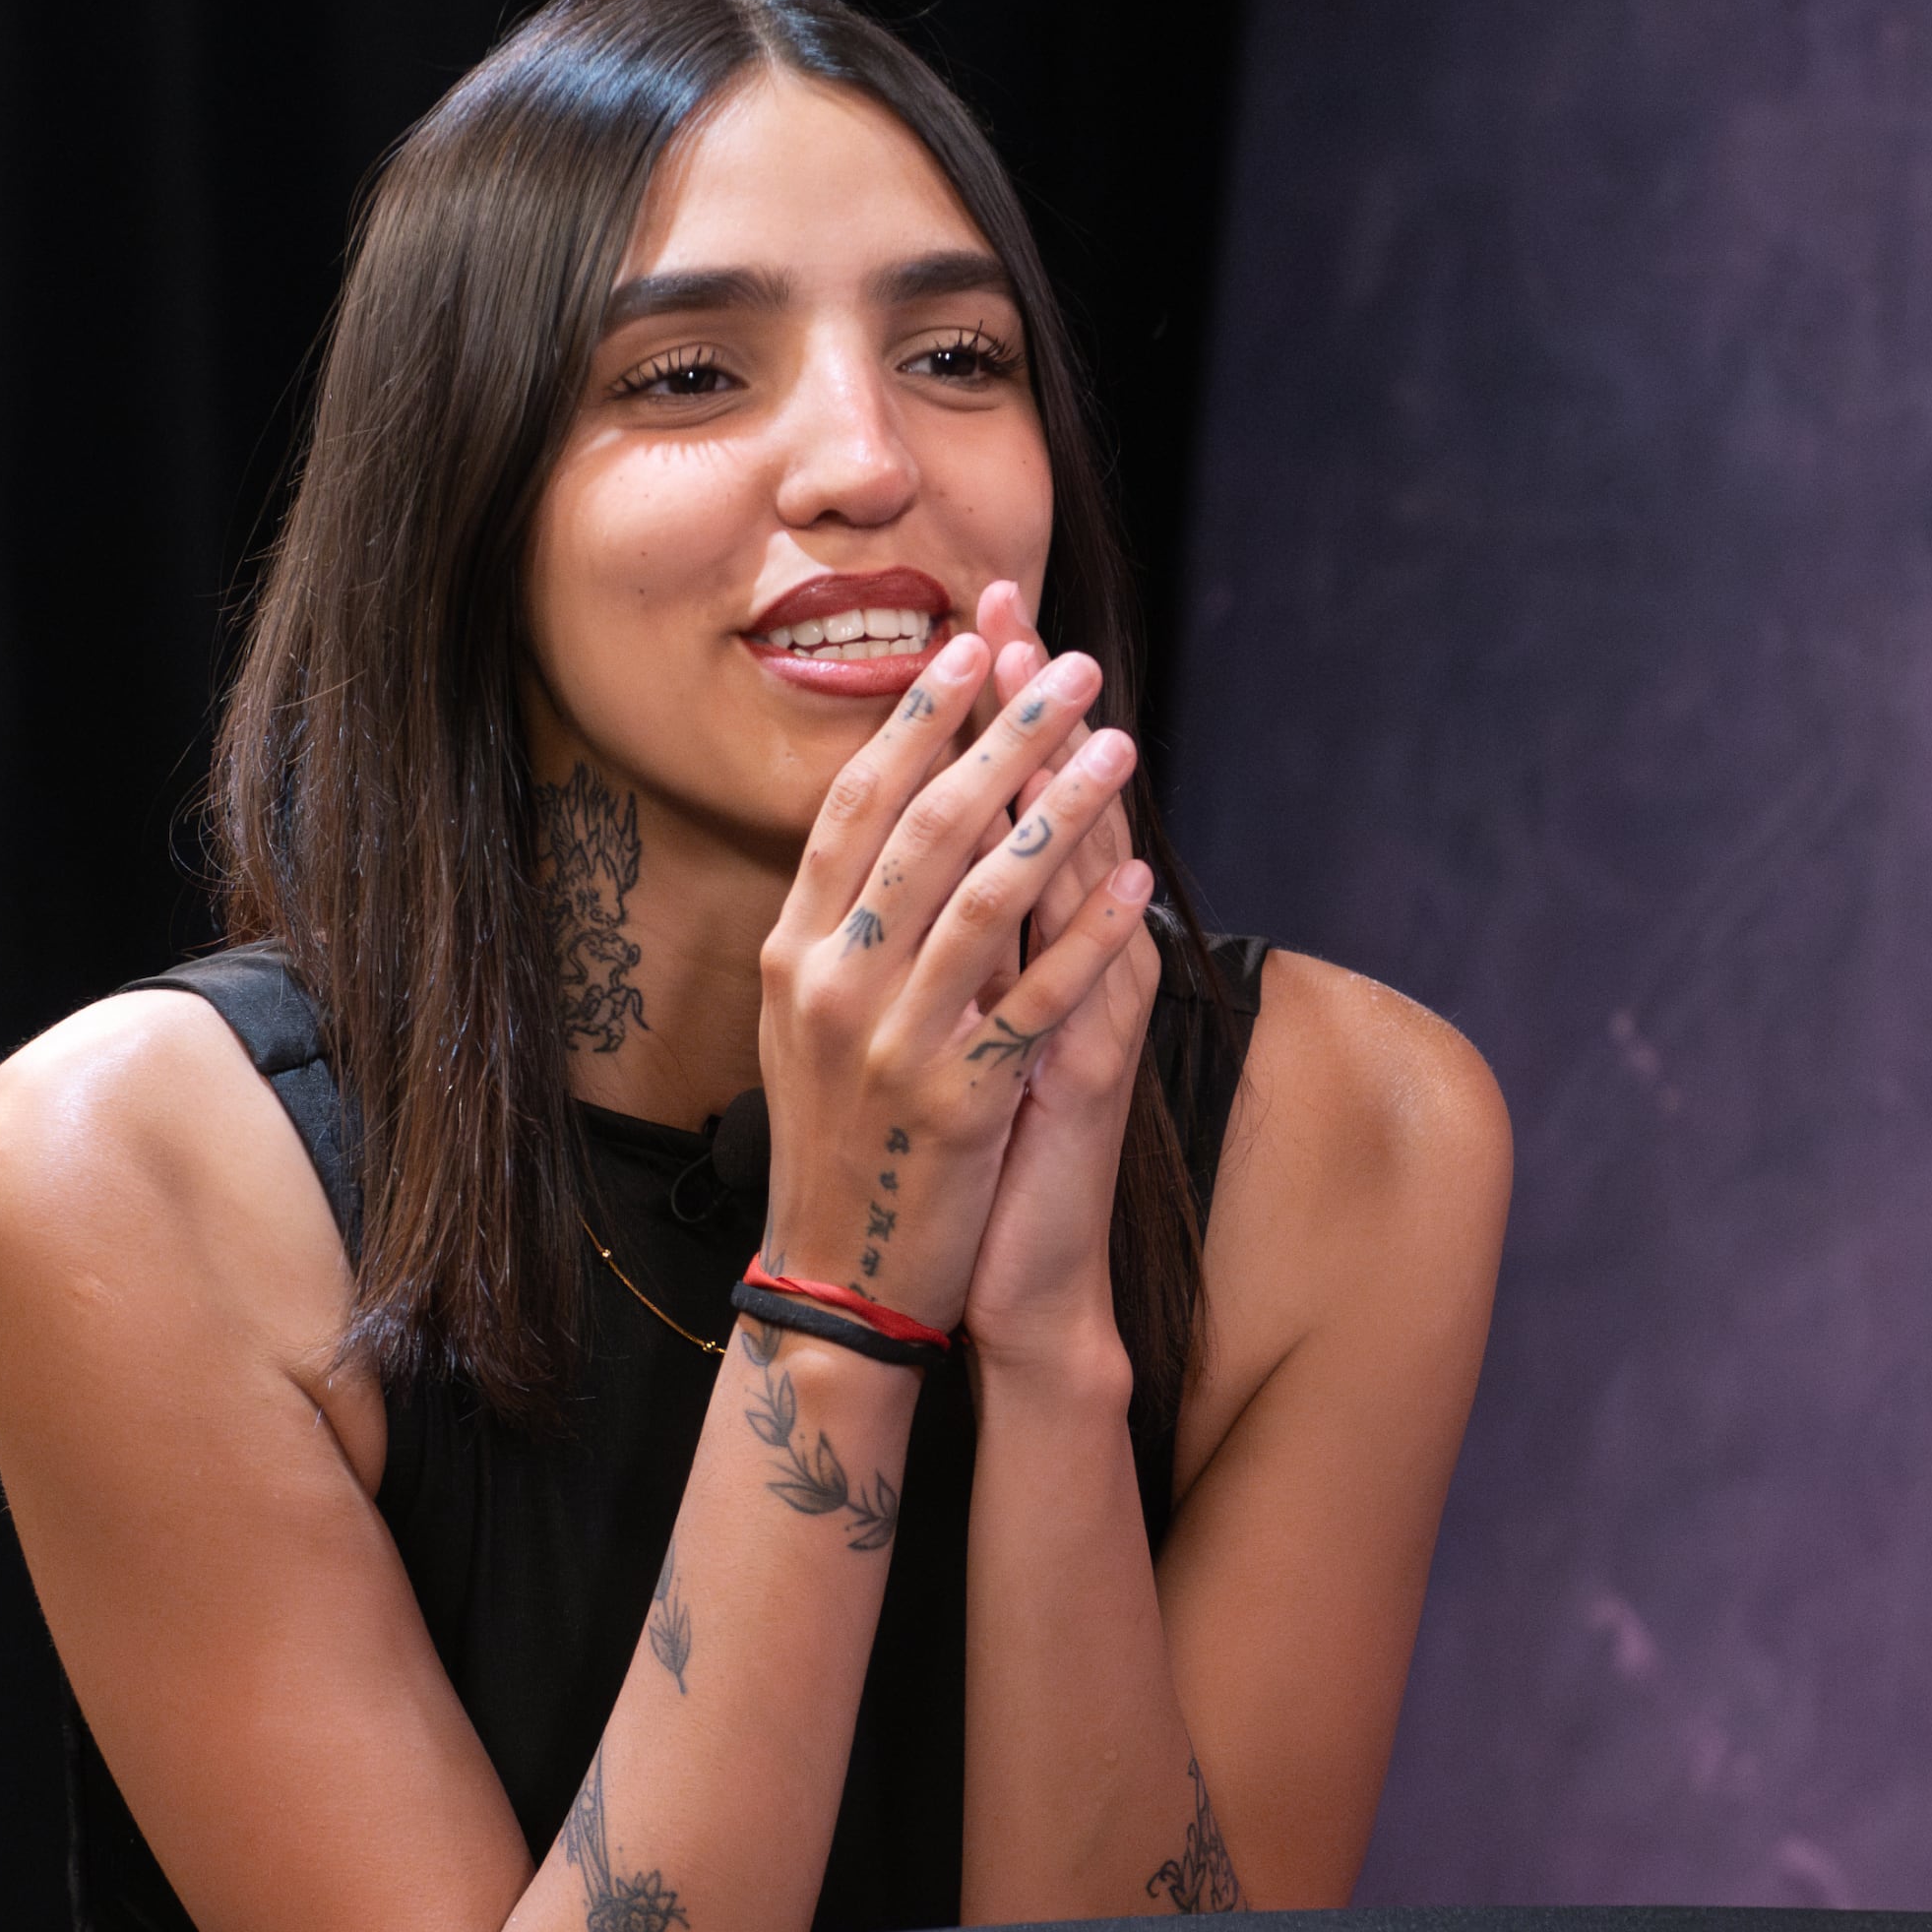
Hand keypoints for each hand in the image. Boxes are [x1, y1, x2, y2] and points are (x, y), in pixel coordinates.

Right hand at [759, 601, 1155, 1334]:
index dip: (917, 723)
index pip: (855, 807)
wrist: (839, 1280)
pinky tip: (1138, 881)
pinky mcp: (957, 1104)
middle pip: (925, 827)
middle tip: (1068, 667)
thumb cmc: (837, 1140)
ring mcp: (892, 1044)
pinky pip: (1039, 1001)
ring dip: (1060, 809)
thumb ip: (842, 926)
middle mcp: (831, 986)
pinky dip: (1093, 935)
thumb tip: (892, 813)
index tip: (972, 651)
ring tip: (1118, 746)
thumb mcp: (806, 1024)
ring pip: (986, 898)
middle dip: (1005, 735)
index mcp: (792, 954)